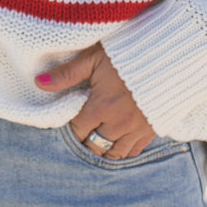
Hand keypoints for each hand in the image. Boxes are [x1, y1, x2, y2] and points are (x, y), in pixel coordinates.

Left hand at [35, 43, 157, 158]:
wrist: (168, 55)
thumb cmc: (126, 52)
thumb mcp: (93, 58)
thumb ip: (66, 73)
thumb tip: (38, 82)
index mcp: (101, 106)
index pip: (78, 130)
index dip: (71, 127)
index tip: (70, 118)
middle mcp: (118, 123)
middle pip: (94, 147)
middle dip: (85, 141)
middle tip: (81, 131)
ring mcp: (137, 129)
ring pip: (113, 154)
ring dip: (103, 149)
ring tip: (96, 139)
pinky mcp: (152, 129)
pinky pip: (134, 151)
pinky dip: (123, 150)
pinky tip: (117, 140)